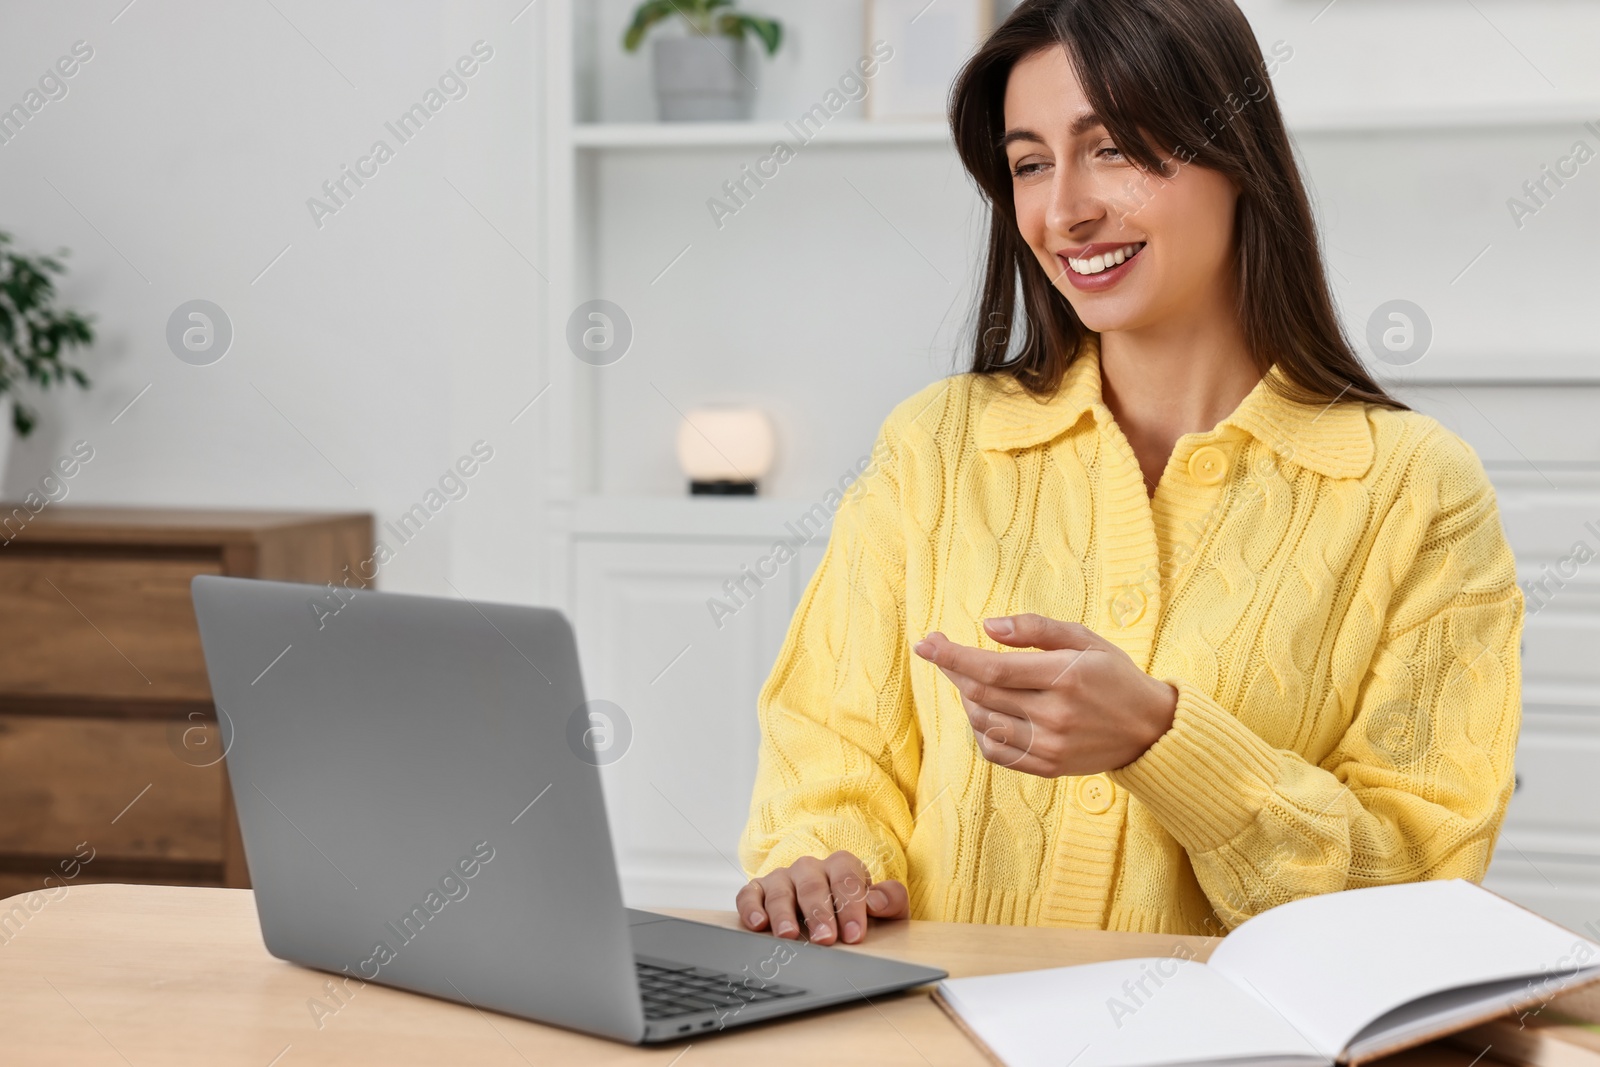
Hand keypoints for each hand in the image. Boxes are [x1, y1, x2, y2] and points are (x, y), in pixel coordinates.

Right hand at [736, 851, 908, 944]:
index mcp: (842, 865)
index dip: (850, 906)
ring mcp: (782, 878)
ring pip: (781, 891)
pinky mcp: (758, 890)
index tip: (854, 936)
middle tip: (824, 940)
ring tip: (788, 937)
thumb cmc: (857, 912)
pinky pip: (749, 894)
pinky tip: (758, 925)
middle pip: (813, 886)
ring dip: (784, 914)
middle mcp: (810, 868)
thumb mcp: (884, 908)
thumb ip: (891, 900)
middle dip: (819, 913)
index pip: (846, 879)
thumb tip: (876, 903)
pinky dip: (751, 908)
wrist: (829, 912)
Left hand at [912, 613, 1177, 777]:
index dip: (952, 656)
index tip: (925, 643)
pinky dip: (980, 729)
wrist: (1149, 730)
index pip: (992, 669)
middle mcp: (1055, 715)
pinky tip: (985, 710)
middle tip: (939, 651)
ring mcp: (1049, 746)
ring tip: (971, 678)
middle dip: (952, 669)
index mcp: (1064, 677)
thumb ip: (1035, 628)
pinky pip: (995, 751)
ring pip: (983, 722)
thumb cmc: (1113, 675)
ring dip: (966, 697)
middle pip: (981, 694)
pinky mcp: (1046, 767)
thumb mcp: (1084, 639)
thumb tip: (987, 626)